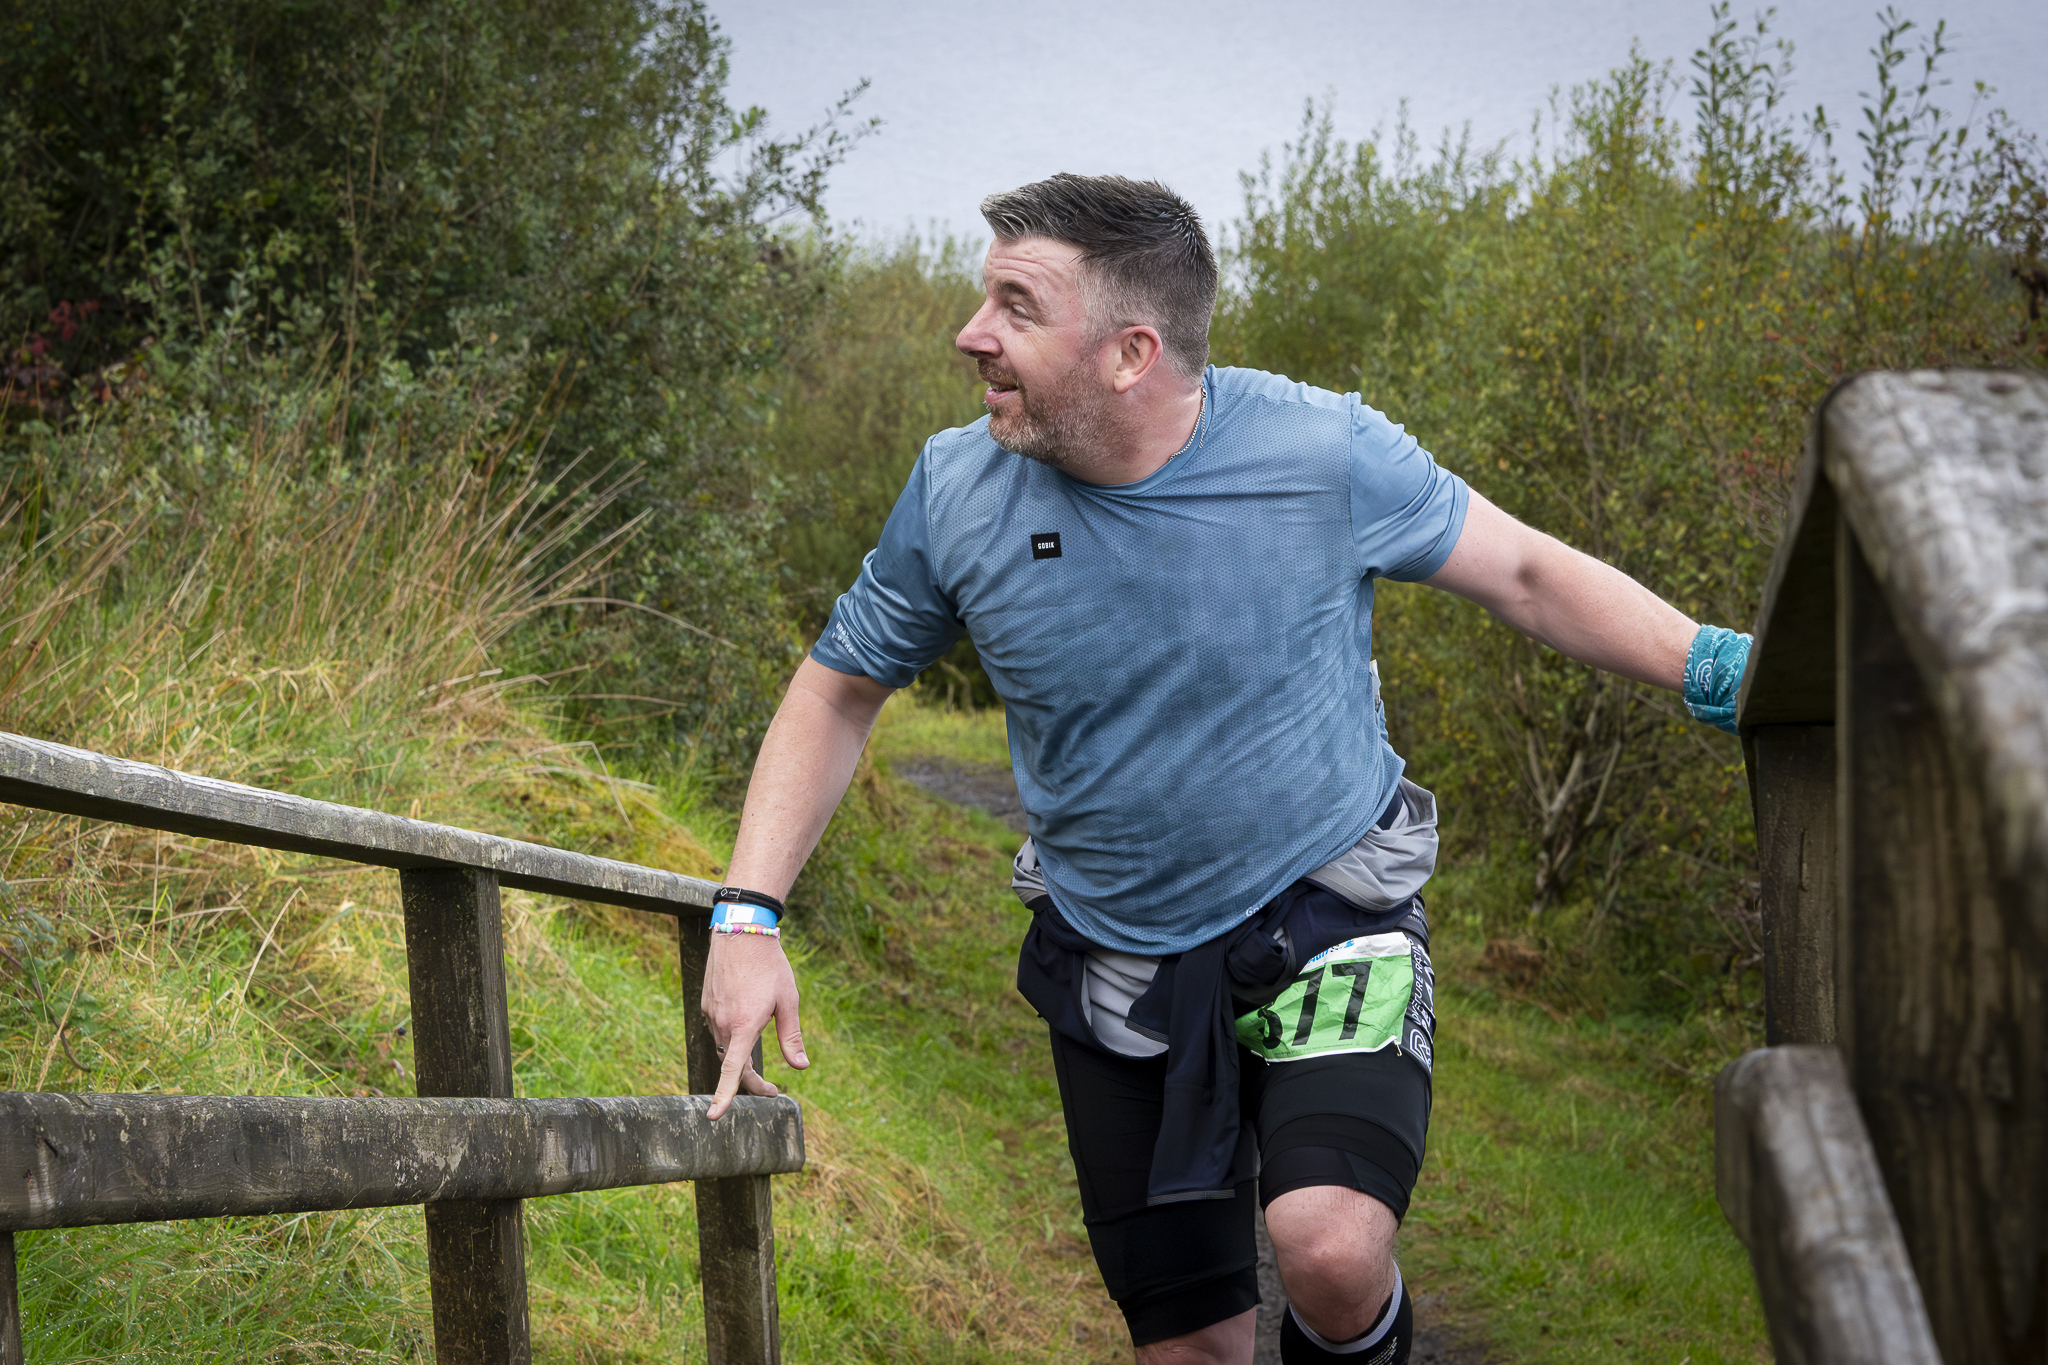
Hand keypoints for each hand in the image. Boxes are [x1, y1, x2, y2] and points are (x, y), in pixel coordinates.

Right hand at [701, 929, 806, 1119]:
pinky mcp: (707, 1004)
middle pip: (733, 1064)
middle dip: (750, 1081)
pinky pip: (719, 1028)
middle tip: (771, 1089)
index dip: (725, 1095)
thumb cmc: (771, 966)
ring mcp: (712, 1014)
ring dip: (741, 1055)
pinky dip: (732, 1034)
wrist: (742, 932)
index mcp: (744, 1026)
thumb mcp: (789, 1001)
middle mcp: (723, 1023)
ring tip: (762, 1038)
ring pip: (725, 1046)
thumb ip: (791, 1037)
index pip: (733, 1070)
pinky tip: (747, 1014)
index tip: (715, 1117)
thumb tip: (801, 1067)